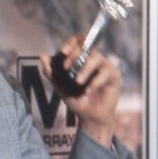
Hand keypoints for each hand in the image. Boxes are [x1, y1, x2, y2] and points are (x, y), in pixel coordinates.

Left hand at [39, 33, 120, 148]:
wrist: (88, 117)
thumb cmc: (76, 100)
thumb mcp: (59, 86)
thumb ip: (51, 72)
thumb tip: (42, 56)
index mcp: (82, 58)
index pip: (79, 41)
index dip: (71, 43)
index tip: (64, 52)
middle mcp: (94, 59)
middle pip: (87, 47)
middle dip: (75, 56)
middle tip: (67, 68)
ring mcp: (105, 66)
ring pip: (95, 58)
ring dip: (84, 69)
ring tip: (78, 82)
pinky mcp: (114, 76)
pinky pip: (105, 72)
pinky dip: (94, 81)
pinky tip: (88, 91)